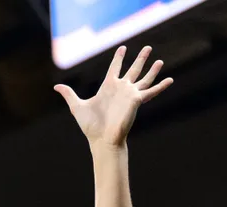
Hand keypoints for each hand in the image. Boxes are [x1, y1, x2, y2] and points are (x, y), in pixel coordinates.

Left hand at [55, 46, 172, 147]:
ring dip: (152, 69)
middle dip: (140, 59)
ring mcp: (129, 94)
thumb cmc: (90, 125)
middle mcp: (120, 89)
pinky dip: (161, 86)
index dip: (119, 58)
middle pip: (133, 69)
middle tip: (148, 48)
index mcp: (108, 87)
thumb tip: (56, 86)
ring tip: (159, 60)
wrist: (101, 139)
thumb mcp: (77, 106)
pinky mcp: (136, 101)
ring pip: (144, 78)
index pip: (115, 68)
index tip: (123, 48)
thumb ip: (69, 94)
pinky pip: (151, 91)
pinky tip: (170, 80)